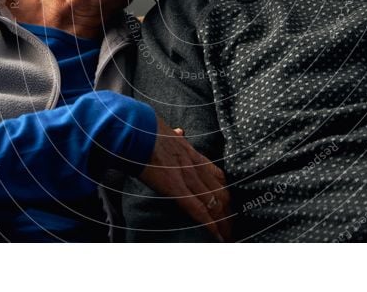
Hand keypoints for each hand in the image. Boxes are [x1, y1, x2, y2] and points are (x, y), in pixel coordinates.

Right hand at [138, 117, 230, 241]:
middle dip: (228, 212)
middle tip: (232, 228)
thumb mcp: (167, 130)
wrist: (135, 129)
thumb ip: (176, 136)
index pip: (217, 175)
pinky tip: (215, 235)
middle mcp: (194, 166)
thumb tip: (179, 132)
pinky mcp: (176, 187)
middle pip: (220, 192)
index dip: (226, 192)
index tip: (229, 205)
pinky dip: (208, 224)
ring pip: (213, 203)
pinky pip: (196, 208)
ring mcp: (187, 177)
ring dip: (222, 222)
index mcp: (192, 153)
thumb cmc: (146, 130)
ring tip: (228, 237)